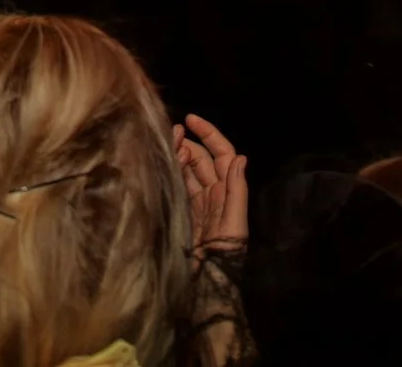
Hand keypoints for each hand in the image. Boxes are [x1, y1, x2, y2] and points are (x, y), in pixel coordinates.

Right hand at [173, 112, 248, 257]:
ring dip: (178, 154)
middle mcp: (214, 194)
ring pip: (188, 169)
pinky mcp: (182, 211)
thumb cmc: (224, 256)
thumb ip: (237, 192)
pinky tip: (161, 163)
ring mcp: (197, 202)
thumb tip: (240, 157)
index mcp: (229, 192)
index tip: (190, 119)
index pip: (223, 154)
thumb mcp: (235, 225)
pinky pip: (177, 185)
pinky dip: (170, 171)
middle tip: (171, 134)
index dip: (210, 134)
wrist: (205, 284)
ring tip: (164, 143)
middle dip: (189, 142)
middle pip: (202, 158)